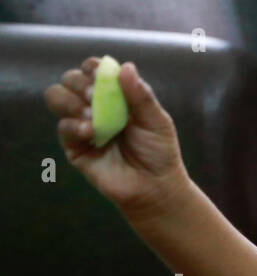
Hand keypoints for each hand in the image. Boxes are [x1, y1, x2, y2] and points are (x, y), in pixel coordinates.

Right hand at [44, 57, 189, 216]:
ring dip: (71, 100)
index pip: (94, 70)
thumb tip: (125, 66)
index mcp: (114, 95)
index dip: (94, 67)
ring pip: (57, 97)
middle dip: (80, 83)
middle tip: (96, 96)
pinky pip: (63, 127)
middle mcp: (94, 106)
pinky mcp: (74, 146)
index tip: (101, 73)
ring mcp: (82, 124)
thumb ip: (141, 95)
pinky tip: (90, 132)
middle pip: (71, 79)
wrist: (155, 187)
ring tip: (92, 115)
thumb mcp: (156, 121)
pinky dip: (74, 125)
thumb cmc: (159, 152)